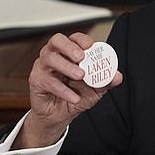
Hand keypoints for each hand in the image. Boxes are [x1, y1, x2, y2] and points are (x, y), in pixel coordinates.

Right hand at [13, 32, 122, 148]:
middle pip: (57, 41)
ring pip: (50, 58)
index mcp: (69, 52)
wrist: (60, 116)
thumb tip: (117, 76)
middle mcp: (54, 55)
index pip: (73, 38)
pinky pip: (48, 81)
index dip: (81, 39)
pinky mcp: (36, 81)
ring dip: (66, 66)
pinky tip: (74, 96)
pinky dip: (63, 89)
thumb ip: (106, 81)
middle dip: (69, 47)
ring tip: (80, 75)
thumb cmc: (76, 95)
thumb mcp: (95, 89)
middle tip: (81, 57)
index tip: (90, 45)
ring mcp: (43, 67)